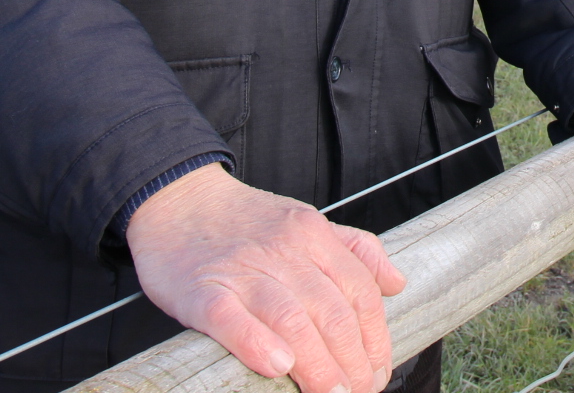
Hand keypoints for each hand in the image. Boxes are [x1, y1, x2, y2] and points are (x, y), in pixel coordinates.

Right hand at [126, 165, 404, 392]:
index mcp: (314, 235)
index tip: (379, 370)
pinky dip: (256, 344)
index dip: (375, 337)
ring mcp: (243, 271)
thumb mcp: (306, 221)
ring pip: (291, 319)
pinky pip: (232, 320)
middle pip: (331, 311)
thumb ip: (354, 250)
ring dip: (318, 364)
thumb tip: (396, 283)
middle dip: (353, 360)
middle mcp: (284, 251)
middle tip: (361, 391)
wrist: (177, 200)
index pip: (359, 291)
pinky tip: (277, 366)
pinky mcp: (202, 291)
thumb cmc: (244, 221)